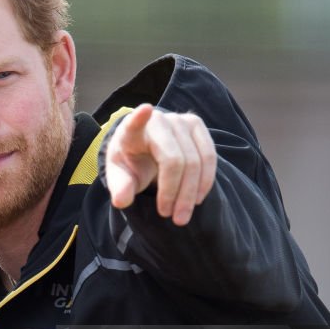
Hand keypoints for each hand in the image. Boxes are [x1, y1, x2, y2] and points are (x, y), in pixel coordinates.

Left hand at [105, 103, 216, 224]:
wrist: (145, 149)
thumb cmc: (130, 162)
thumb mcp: (120, 177)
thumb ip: (120, 188)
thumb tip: (122, 201)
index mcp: (131, 131)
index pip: (134, 123)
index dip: (139, 118)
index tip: (144, 110)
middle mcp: (159, 121)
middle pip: (175, 160)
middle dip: (176, 193)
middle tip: (172, 218)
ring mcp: (181, 120)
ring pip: (197, 161)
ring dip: (192, 193)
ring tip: (182, 216)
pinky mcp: (197, 126)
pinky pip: (209, 157)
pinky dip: (204, 182)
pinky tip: (195, 200)